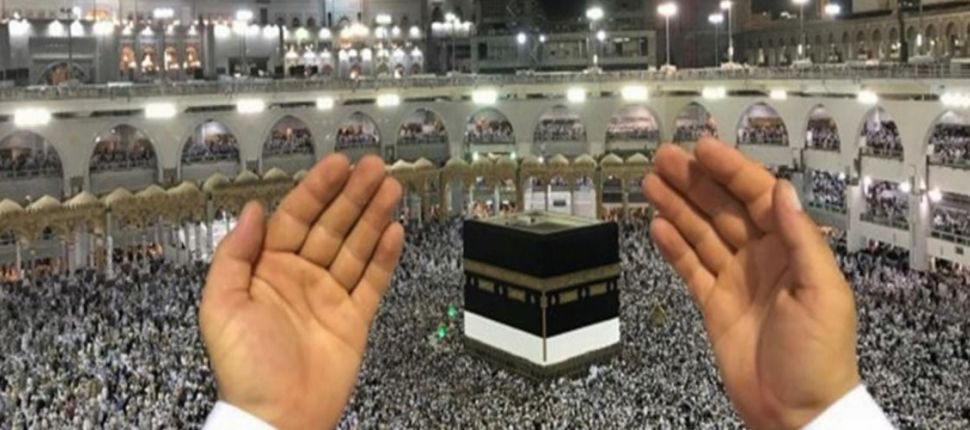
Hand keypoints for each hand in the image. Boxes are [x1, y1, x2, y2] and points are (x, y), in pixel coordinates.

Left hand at [199, 154, 404, 428]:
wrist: (277, 416)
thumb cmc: (245, 365)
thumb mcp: (220, 305)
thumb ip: (235, 254)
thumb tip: (251, 209)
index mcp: (266, 269)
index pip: (295, 217)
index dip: (317, 189)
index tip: (338, 164)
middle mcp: (301, 276)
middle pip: (332, 225)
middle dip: (353, 195)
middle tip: (375, 167)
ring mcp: (330, 296)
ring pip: (356, 247)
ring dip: (374, 217)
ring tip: (391, 189)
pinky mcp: (355, 318)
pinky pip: (372, 281)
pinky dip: (385, 257)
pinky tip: (395, 231)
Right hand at [643, 139, 859, 428]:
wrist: (796, 411)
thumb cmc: (819, 353)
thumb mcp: (822, 292)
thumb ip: (801, 238)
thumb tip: (782, 188)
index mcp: (792, 248)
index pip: (757, 197)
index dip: (731, 170)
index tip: (703, 148)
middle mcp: (762, 257)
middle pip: (722, 209)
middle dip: (694, 182)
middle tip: (663, 157)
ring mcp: (735, 279)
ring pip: (701, 233)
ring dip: (677, 207)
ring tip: (650, 183)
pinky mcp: (713, 304)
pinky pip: (690, 268)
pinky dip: (673, 247)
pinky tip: (655, 225)